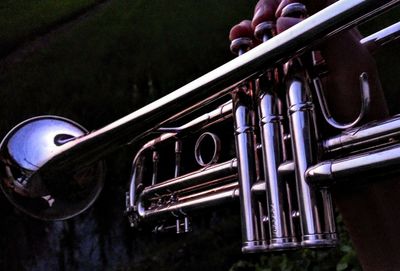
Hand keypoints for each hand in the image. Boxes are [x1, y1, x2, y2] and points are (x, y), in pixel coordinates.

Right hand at [252, 0, 387, 129]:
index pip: (306, 2)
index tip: (277, 14)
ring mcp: (288, 61)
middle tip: (257, 24)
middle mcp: (307, 43)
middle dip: (263, 14)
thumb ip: (327, 37)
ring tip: (239, 34)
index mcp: (330, 30)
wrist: (344, 142)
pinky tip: (237, 49)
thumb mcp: (353, 65)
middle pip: (279, 15)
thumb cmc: (357, 105)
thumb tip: (281, 22)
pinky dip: (243, 53)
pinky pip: (254, 60)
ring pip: (263, 37)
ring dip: (248, 32)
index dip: (286, 1)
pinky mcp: (273, 80)